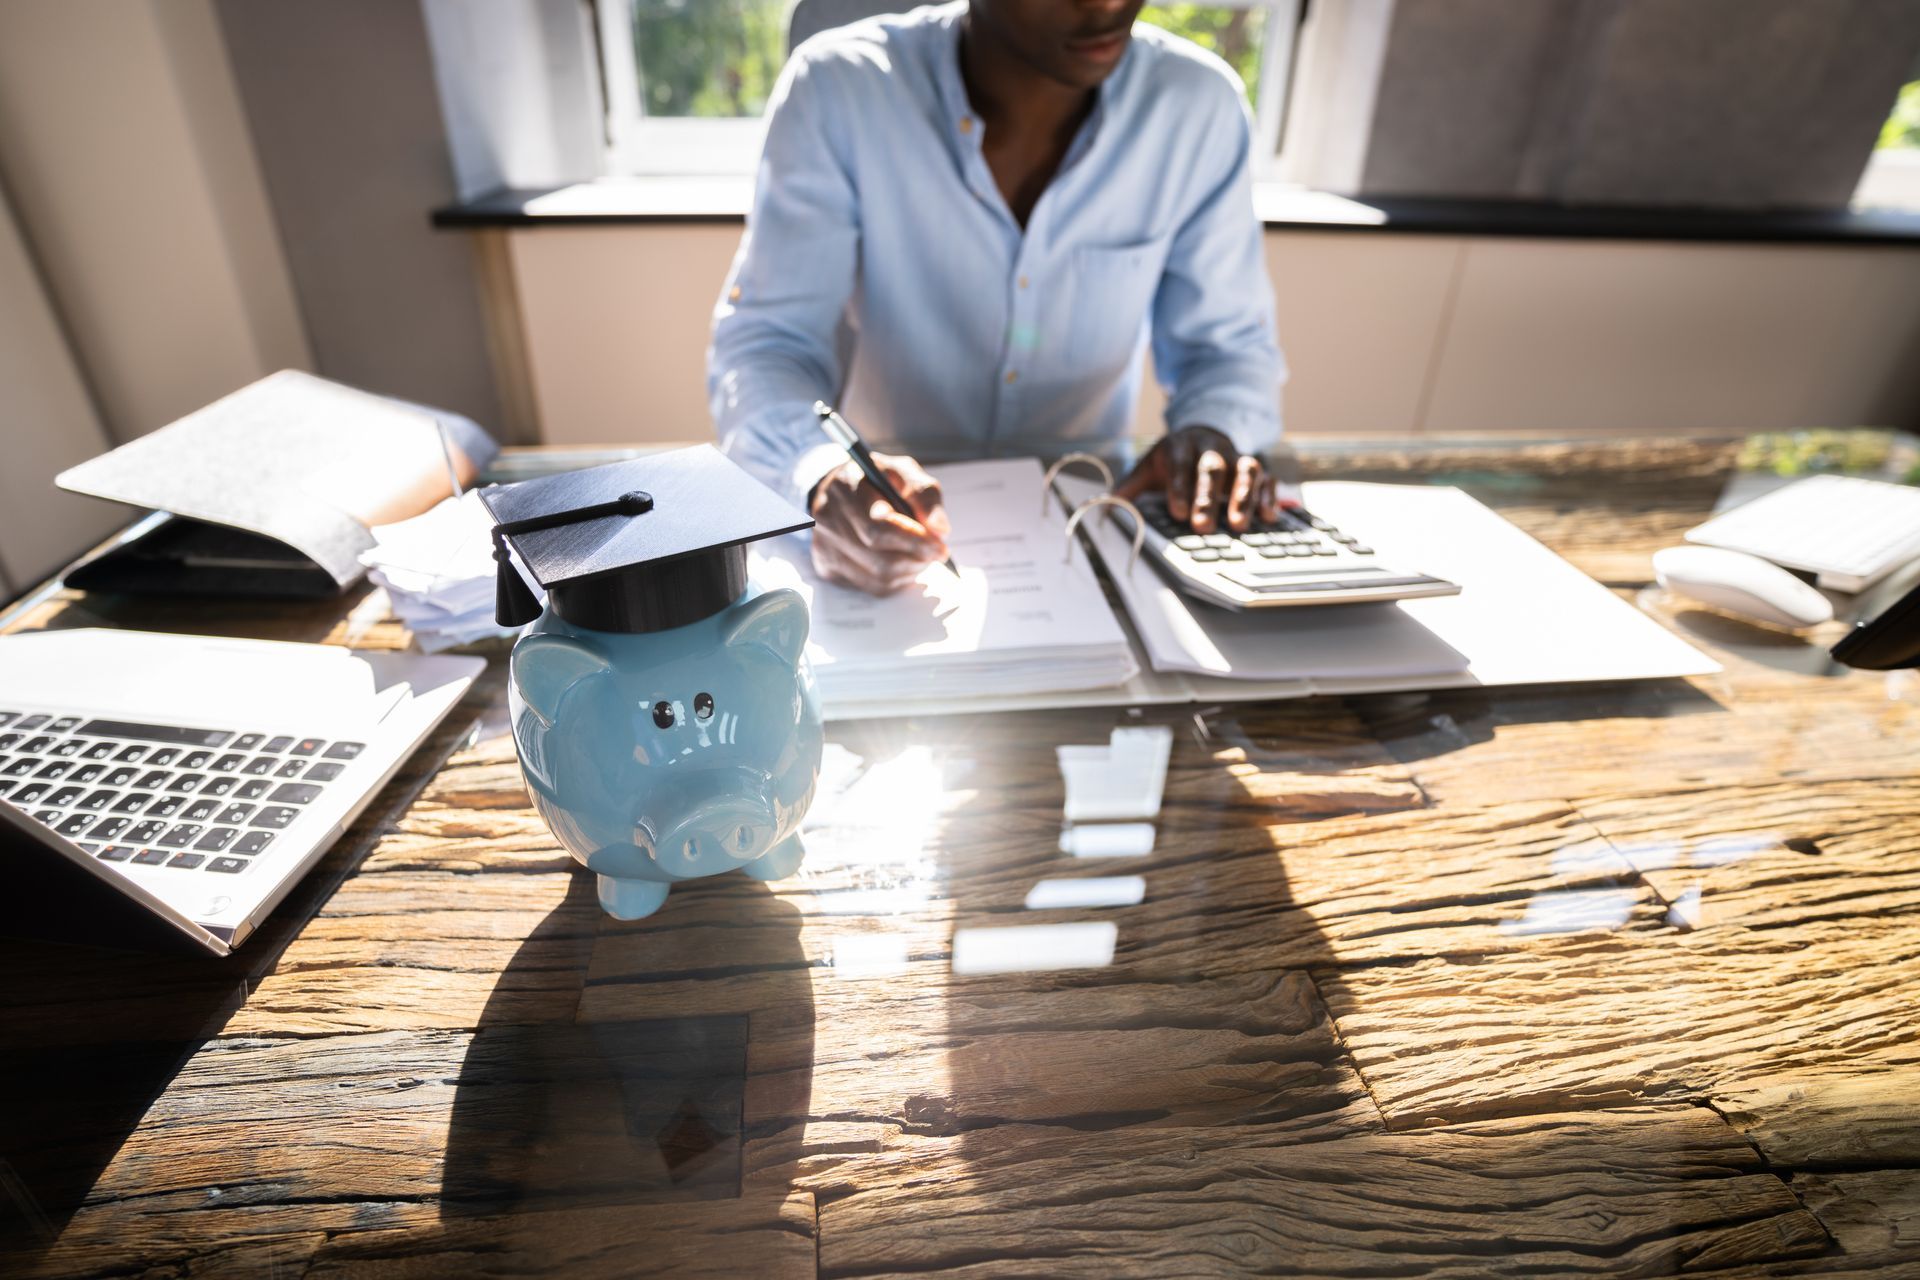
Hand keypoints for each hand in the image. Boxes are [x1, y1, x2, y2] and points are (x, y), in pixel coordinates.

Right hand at [809, 452, 950, 595]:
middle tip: (936, 553)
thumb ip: (924, 494)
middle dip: (916, 558)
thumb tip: (940, 530)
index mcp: (847, 488)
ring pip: (878, 577)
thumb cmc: (874, 480)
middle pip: (879, 557)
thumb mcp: (902, 472)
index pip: (879, 527)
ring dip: (909, 571)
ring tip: (920, 555)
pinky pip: (871, 587)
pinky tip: (903, 564)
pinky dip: (896, 580)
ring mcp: (825, 547)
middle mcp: (829, 520)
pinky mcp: (828, 567)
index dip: (914, 541)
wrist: (835, 490)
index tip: (940, 547)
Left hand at [1114, 426, 1291, 533]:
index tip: (1178, 512)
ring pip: (1246, 469)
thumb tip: (1108, 503)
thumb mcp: (1149, 466)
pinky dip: (1269, 495)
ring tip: (1240, 523)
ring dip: (1244, 496)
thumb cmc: (1174, 458)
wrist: (1202, 434)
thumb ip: (1131, 485)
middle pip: (1213, 468)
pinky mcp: (1257, 469)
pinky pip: (1268, 478)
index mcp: (1182, 445)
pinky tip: (1268, 516)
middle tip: (1203, 526)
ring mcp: (1237, 457)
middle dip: (1208, 497)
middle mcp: (1212, 448)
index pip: (1181, 464)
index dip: (1180, 487)